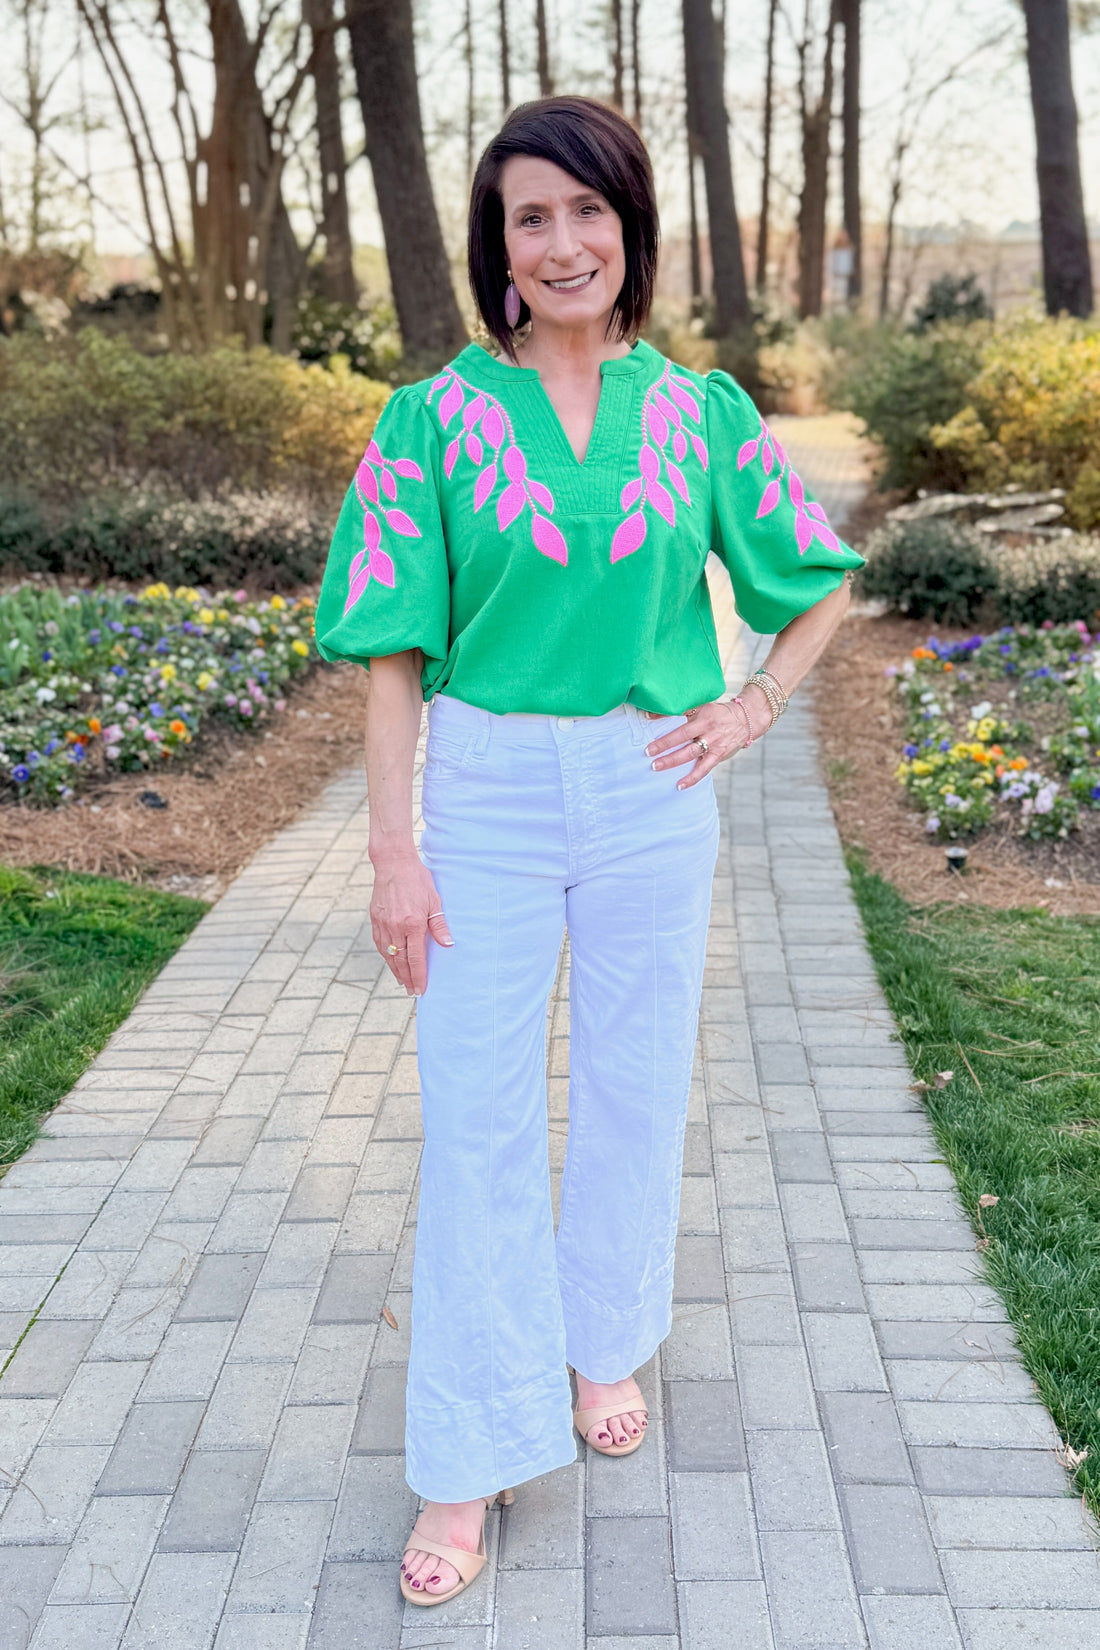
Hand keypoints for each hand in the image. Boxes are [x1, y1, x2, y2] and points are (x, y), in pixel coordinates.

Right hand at [369, 850, 452, 994]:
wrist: (393, 863)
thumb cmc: (417, 880)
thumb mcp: (434, 900)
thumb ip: (439, 925)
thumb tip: (448, 944)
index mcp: (412, 924)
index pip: (416, 958)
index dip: (418, 976)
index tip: (420, 989)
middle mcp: (395, 927)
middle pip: (401, 961)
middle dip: (406, 978)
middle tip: (411, 992)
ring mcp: (382, 924)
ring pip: (388, 954)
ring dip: (395, 970)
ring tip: (402, 981)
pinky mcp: (375, 919)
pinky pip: (380, 943)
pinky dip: (386, 956)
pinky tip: (391, 961)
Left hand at [643, 688, 772, 789]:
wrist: (746, 720)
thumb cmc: (718, 713)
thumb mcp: (703, 706)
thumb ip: (682, 711)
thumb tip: (653, 715)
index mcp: (703, 715)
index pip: (681, 719)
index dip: (664, 723)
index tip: (648, 726)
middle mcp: (708, 729)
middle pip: (683, 738)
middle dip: (664, 746)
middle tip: (648, 753)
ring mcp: (714, 743)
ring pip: (691, 754)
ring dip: (673, 761)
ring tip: (656, 766)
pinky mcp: (719, 755)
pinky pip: (704, 769)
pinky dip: (692, 778)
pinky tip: (679, 785)